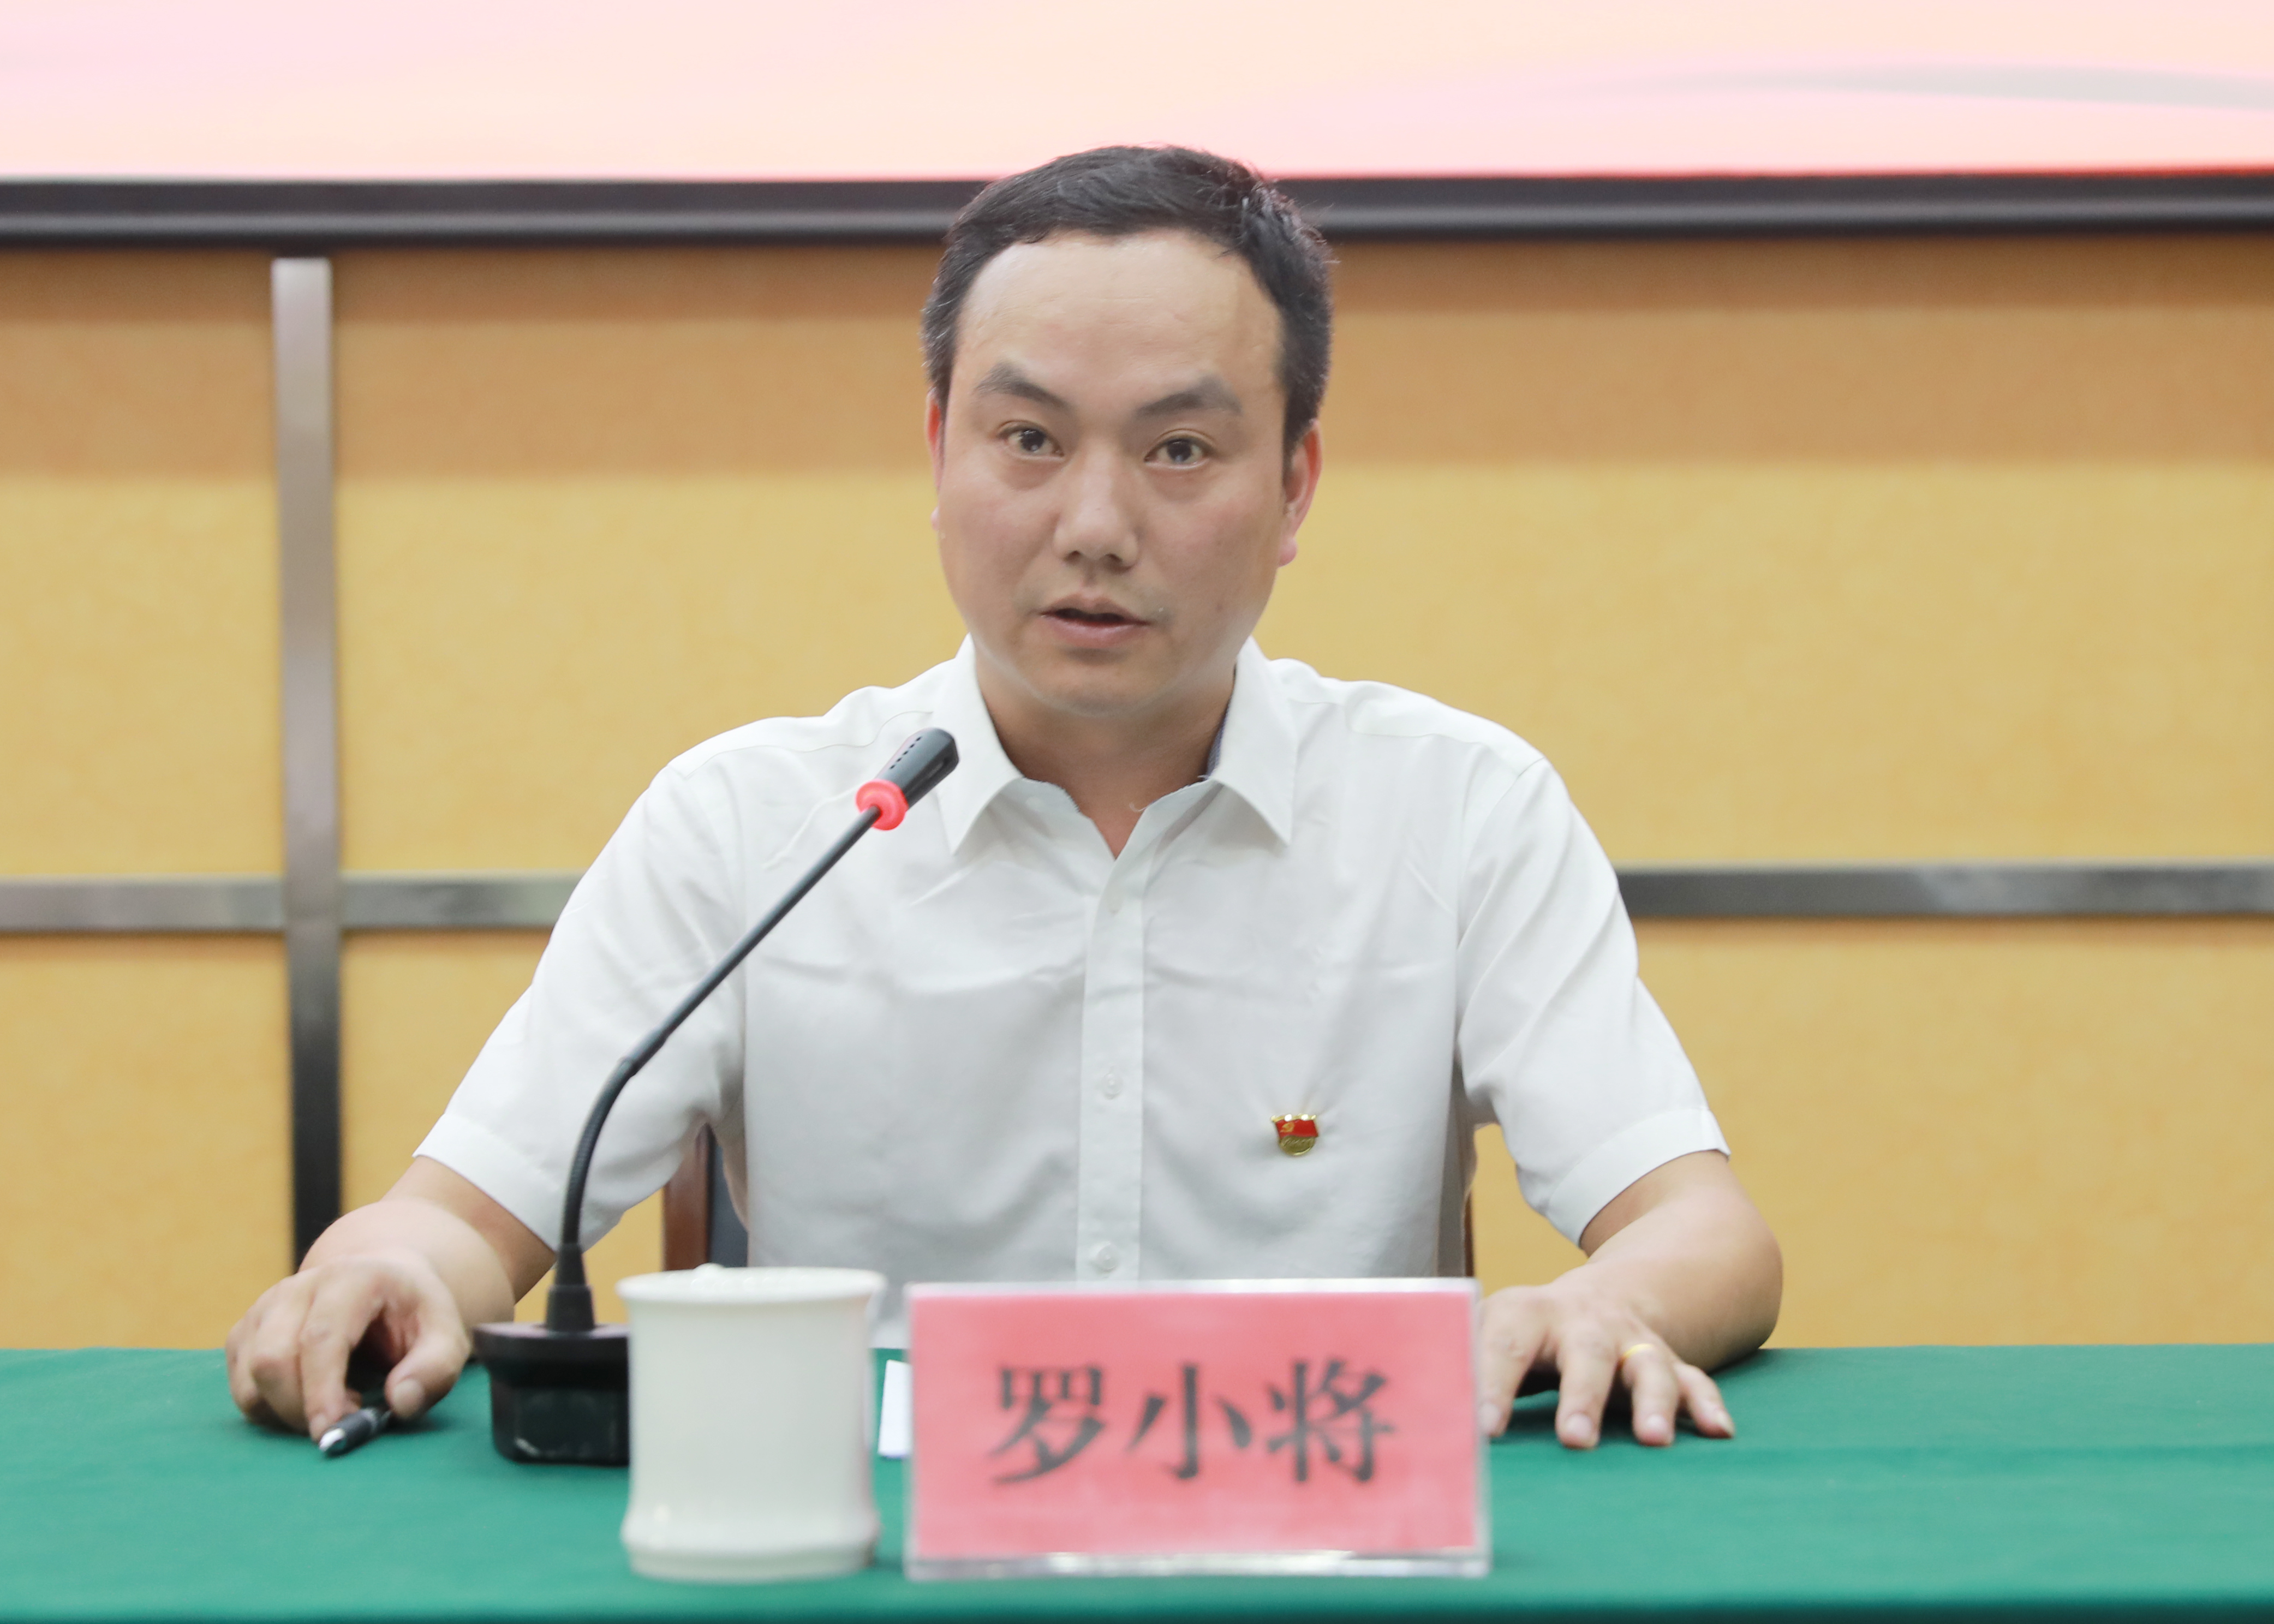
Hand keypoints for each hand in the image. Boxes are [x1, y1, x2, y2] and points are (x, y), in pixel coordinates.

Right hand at [225, 1249, 470, 1440]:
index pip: (321, 1338)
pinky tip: (305, 1401)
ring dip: (282, 1411)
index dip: (321, 1391)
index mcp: (353, 1278)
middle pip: (273, 1359)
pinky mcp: (247, 1330)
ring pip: (249, 1374)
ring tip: (330, 1406)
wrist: (385, 1283)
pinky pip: (240, 1383)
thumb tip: (400, 1402)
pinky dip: (267, 1407)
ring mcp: (266, 1306)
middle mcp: (300, 1286)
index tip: (331, 1431)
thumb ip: (434, 1368)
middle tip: (341, 1423)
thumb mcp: (446, 1336)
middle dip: (299, 1408)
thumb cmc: (414, 1316)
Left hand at [1475, 1276, 1734, 1448]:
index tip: (1482, 1431)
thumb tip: (1408, 1415)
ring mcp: (1631, 1341)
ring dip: (1653, 1401)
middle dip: (1582, 1396)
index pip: (1504, 1346)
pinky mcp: (1668, 1360)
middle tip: (1574, 1439)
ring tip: (1653, 1440)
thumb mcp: (1487, 1333)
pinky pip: (1695, 1379)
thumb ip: (1456, 1364)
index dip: (1491, 1385)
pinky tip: (1719, 1432)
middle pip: (1586, 1354)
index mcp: (1527, 1315)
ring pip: (1649, 1366)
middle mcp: (1584, 1324)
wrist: (1599, 1297)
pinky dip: (1707, 1403)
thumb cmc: (1524, 1334)